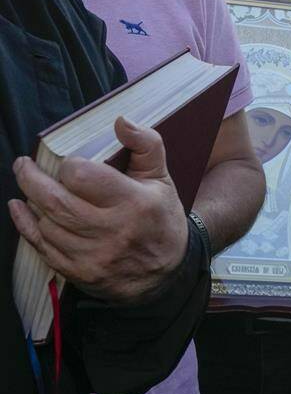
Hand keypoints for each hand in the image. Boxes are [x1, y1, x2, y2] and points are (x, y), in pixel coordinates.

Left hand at [9, 117, 186, 304]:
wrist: (166, 272)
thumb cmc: (161, 219)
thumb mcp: (161, 179)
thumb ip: (145, 145)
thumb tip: (120, 121)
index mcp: (134, 203)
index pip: (83, 177)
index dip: (70, 166)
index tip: (70, 163)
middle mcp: (113, 231)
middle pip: (55, 202)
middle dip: (30, 179)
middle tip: (23, 165)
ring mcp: (93, 255)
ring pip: (46, 223)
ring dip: (31, 201)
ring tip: (30, 186)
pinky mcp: (79, 272)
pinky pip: (42, 247)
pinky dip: (25, 225)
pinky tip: (20, 209)